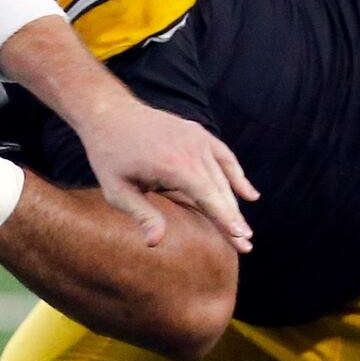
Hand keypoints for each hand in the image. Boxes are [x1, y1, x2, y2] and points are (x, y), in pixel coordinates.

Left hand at [71, 92, 256, 251]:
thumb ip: (142, 215)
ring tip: (244, 232)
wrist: (110, 113)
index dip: (225, 220)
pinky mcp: (199, 133)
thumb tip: (154, 243)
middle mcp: (191, 149)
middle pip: (220, 190)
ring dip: (235, 204)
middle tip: (245, 247)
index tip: (241, 239)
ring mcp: (198, 138)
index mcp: (173, 164)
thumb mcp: (118, 191)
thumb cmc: (110, 156)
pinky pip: (224, 156)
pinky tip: (249, 195)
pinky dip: (237, 175)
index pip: (208, 197)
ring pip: (224, 176)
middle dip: (233, 220)